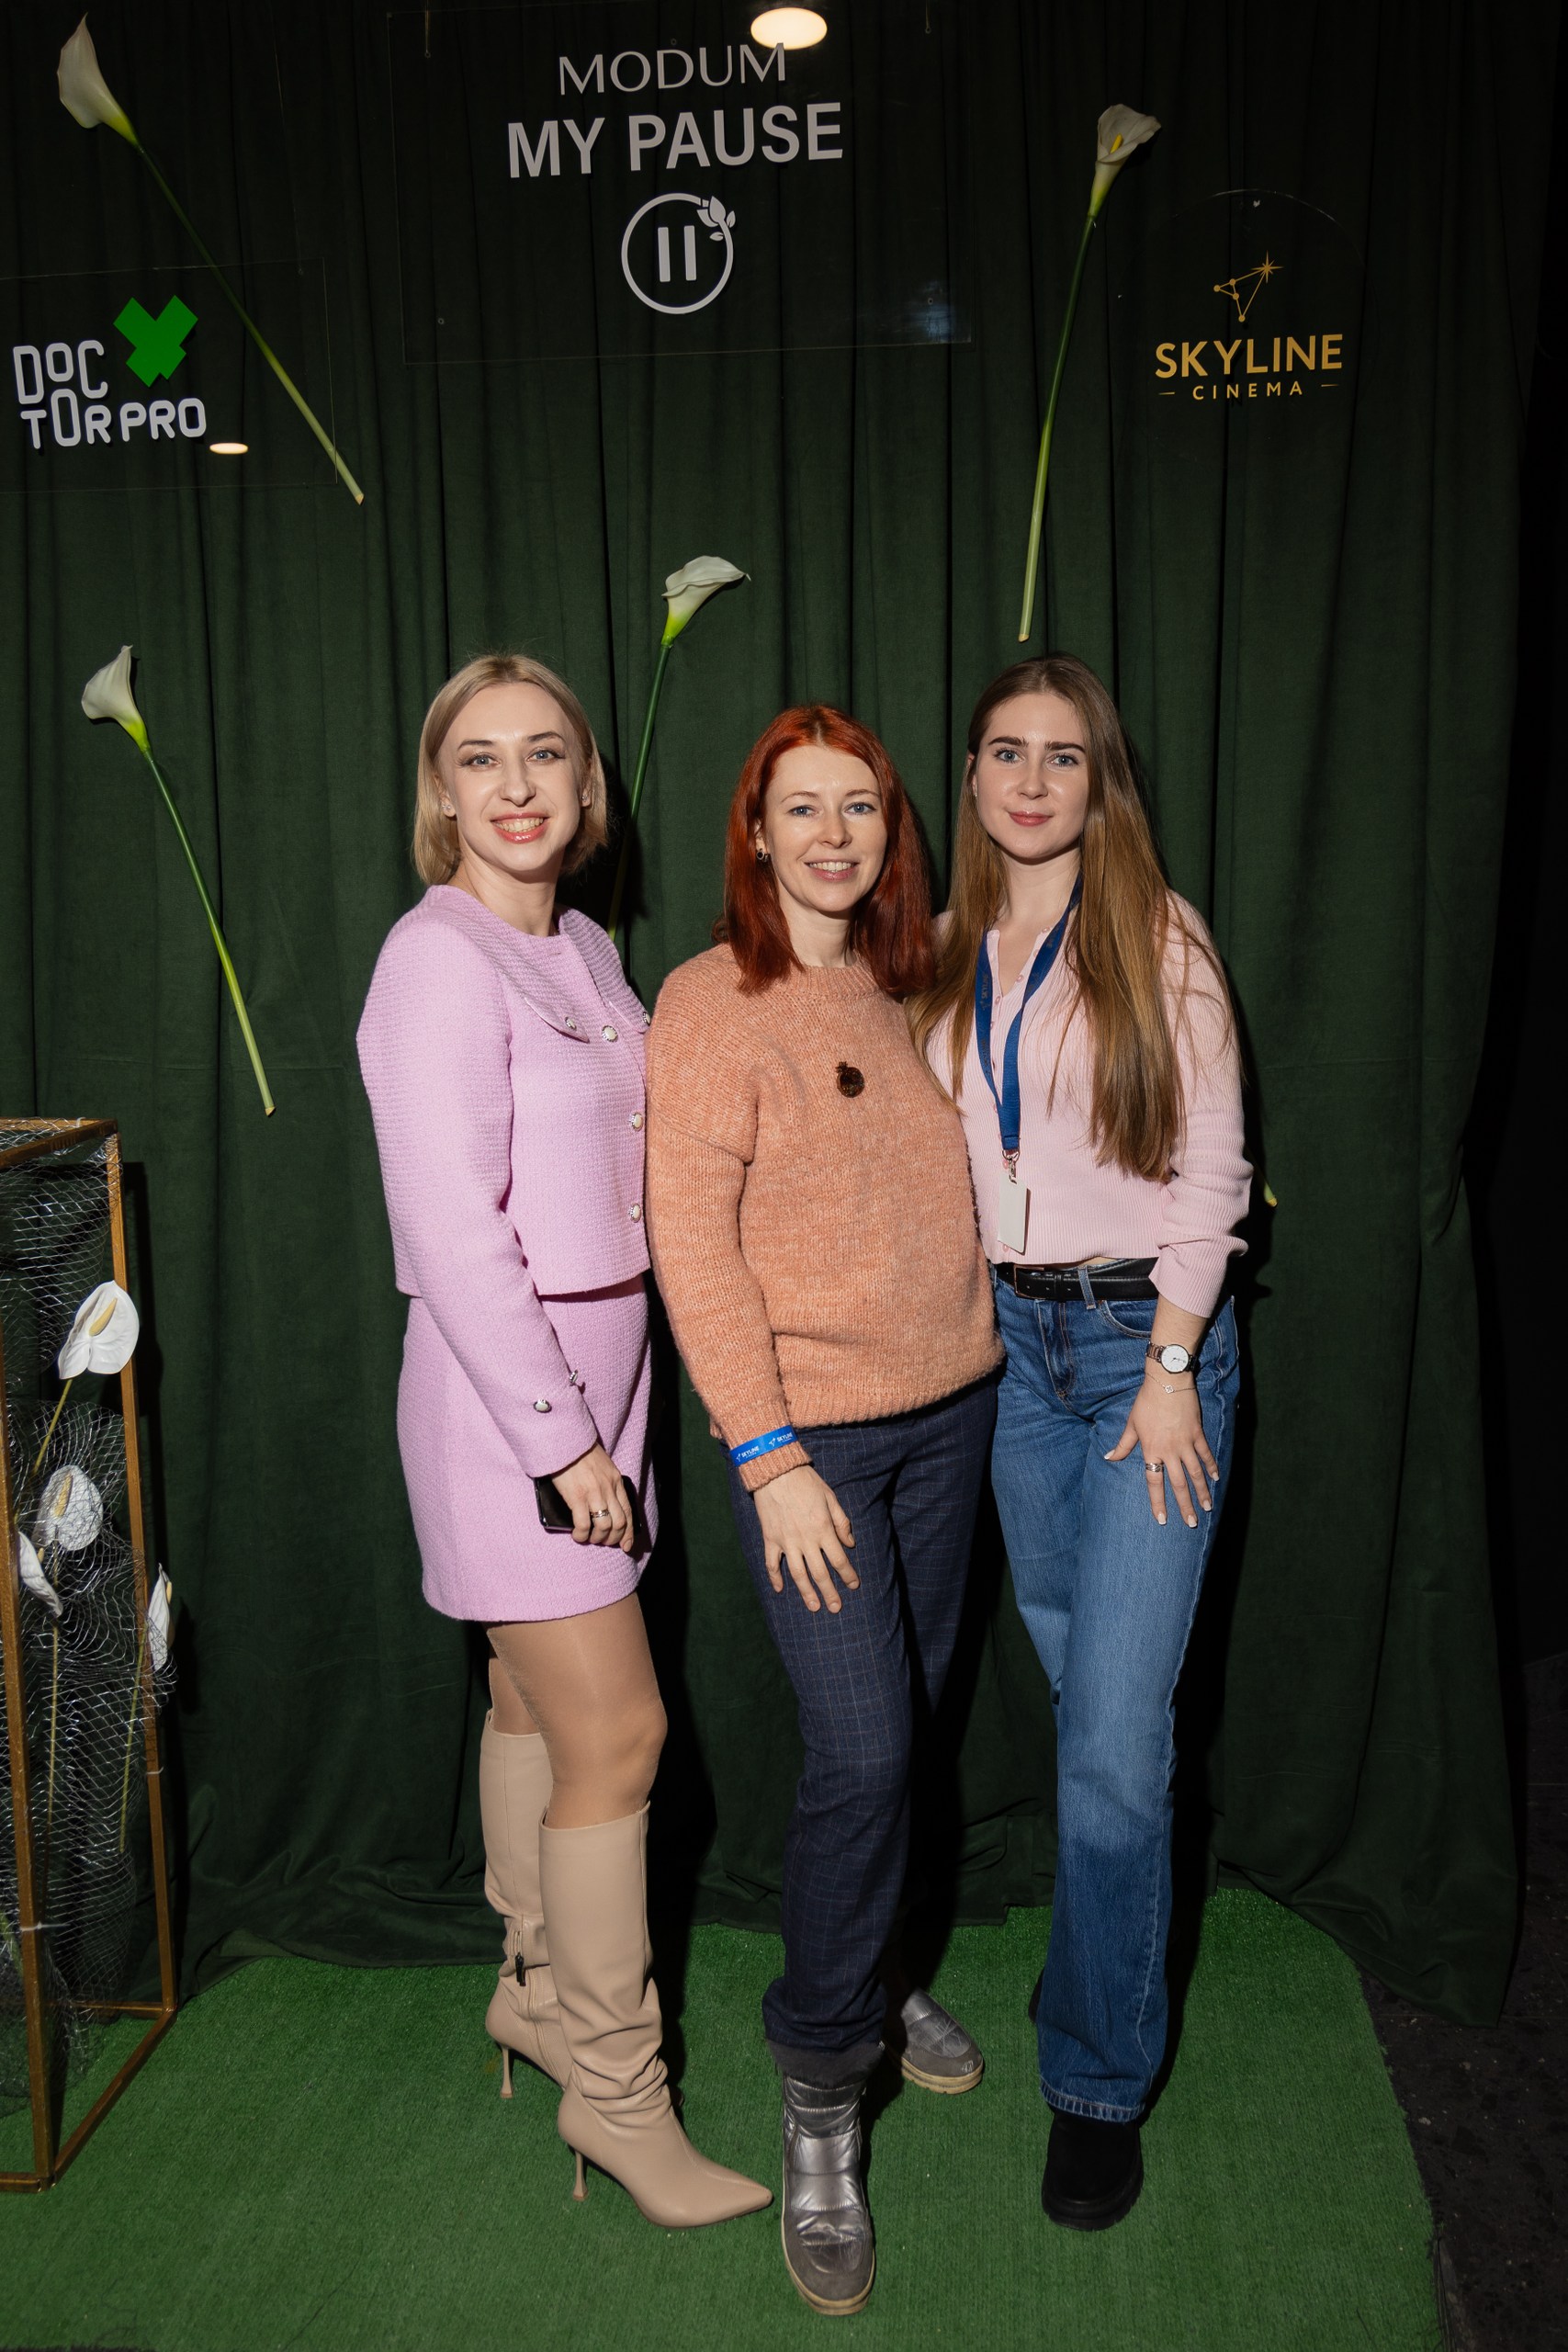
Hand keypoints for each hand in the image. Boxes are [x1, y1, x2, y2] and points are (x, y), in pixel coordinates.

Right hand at [551, 1444, 634, 1550]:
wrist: (565, 1440)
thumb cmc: (579, 1452)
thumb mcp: (602, 1466)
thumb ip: (606, 1484)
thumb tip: (603, 1506)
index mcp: (616, 1481)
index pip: (628, 1512)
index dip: (629, 1532)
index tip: (626, 1545)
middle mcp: (608, 1489)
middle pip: (619, 1523)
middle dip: (613, 1539)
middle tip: (603, 1542)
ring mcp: (594, 1494)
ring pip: (604, 1527)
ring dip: (598, 1538)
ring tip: (589, 1539)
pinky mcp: (577, 1497)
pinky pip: (584, 1524)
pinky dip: (582, 1534)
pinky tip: (577, 1535)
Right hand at [752, 1464, 857, 1613]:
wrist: (775, 1471)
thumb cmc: (806, 1482)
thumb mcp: (830, 1497)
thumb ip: (841, 1521)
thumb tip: (850, 1543)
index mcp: (823, 1529)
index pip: (839, 1559)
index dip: (848, 1574)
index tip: (854, 1585)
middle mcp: (805, 1540)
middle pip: (820, 1572)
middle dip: (830, 1592)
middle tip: (836, 1608)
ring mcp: (786, 1541)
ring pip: (797, 1574)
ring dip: (806, 1592)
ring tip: (814, 1607)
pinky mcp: (771, 1538)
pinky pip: (772, 1563)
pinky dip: (775, 1578)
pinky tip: (779, 1590)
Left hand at [1105, 1373, 1217, 1529]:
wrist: (1166, 1381)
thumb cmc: (1146, 1402)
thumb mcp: (1131, 1424)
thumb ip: (1122, 1444)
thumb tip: (1108, 1457)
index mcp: (1151, 1450)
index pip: (1154, 1482)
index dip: (1158, 1502)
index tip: (1163, 1520)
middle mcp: (1169, 1451)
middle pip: (1178, 1484)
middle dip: (1185, 1506)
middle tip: (1192, 1523)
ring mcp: (1185, 1443)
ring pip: (1195, 1473)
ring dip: (1202, 1491)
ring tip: (1208, 1508)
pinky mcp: (1197, 1433)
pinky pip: (1206, 1454)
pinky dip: (1211, 1466)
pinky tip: (1216, 1479)